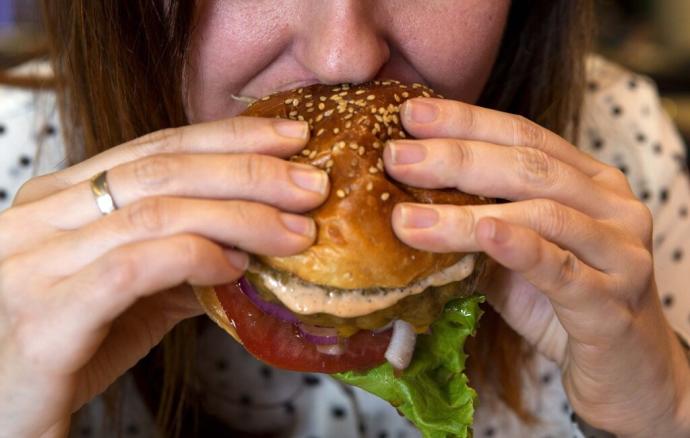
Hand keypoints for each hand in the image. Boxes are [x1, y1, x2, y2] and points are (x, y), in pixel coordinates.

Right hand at [0, 117, 327, 436]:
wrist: (1, 418)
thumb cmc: (61, 354)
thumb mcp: (126, 297)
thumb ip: (177, 262)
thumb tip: (249, 242)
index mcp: (56, 199)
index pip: (156, 147)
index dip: (230, 138)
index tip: (290, 137)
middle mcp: (38, 218)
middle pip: (162, 170)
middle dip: (249, 171)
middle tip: (311, 183)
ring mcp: (34, 263)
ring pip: (155, 212)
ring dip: (239, 217)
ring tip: (295, 231)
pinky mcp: (45, 318)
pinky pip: (134, 268)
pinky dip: (195, 258)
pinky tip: (235, 267)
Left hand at [384, 97, 689, 435]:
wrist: (625, 371)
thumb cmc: (562, 304)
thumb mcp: (514, 255)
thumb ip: (478, 224)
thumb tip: (403, 201)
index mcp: (589, 181)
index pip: (523, 134)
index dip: (466, 121)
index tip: (411, 114)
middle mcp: (612, 205)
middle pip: (528, 166)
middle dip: (455, 158)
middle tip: (396, 158)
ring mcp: (620, 251)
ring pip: (541, 214)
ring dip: (466, 214)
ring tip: (407, 218)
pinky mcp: (613, 301)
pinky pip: (562, 269)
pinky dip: (520, 248)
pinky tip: (484, 233)